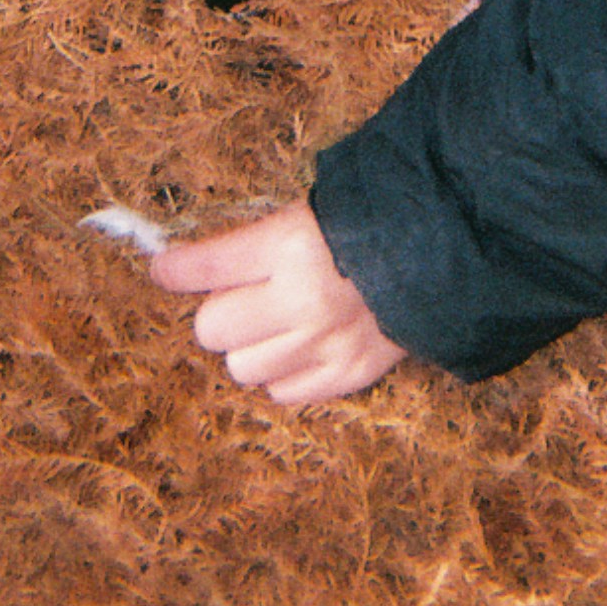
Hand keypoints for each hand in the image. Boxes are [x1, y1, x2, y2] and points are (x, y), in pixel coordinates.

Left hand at [147, 201, 408, 403]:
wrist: (443, 252)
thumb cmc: (367, 224)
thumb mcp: (307, 212)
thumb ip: (253, 242)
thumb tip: (188, 265)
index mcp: (290, 243)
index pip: (205, 265)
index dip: (175, 268)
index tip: (163, 270)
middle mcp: (302, 298)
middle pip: (212, 328)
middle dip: (219, 312)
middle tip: (243, 298)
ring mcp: (325, 343)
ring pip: (243, 367)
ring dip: (250, 346)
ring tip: (277, 325)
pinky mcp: (348, 374)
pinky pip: (282, 393)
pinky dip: (284, 374)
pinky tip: (302, 348)